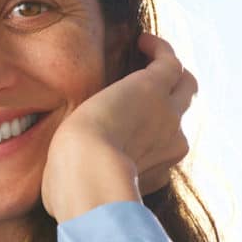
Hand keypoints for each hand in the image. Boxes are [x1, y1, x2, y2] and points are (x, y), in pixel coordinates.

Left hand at [41, 32, 196, 221]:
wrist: (87, 175)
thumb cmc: (75, 193)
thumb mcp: (78, 197)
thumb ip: (75, 194)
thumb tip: (57, 201)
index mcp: (155, 172)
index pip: (162, 149)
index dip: (151, 135)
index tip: (130, 126)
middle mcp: (171, 145)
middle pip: (183, 114)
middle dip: (171, 99)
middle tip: (150, 85)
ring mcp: (168, 115)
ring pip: (185, 86)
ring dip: (170, 71)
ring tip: (149, 54)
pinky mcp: (155, 88)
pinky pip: (170, 62)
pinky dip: (160, 49)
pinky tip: (142, 41)